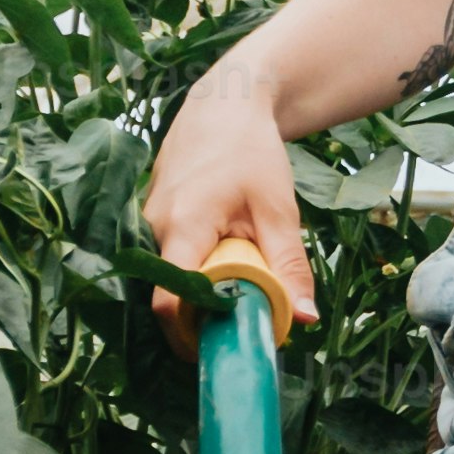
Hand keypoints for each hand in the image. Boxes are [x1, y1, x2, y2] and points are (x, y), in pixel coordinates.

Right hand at [138, 61, 316, 345]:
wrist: (222, 105)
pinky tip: (221, 271)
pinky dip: (194, 274)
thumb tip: (306, 319)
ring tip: (236, 297)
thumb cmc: (252, 151)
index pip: (171, 301)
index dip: (193, 333)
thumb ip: (290, 265)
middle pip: (169, 296)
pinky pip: (168, 262)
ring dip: (200, 296)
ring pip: (169, 280)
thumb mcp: (279, 210)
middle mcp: (153, 228)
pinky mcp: (151, 222)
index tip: (226, 347)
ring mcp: (147, 224)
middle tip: (240, 330)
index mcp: (183, 226)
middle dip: (202, 321)